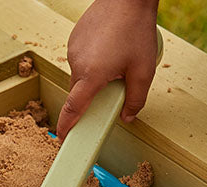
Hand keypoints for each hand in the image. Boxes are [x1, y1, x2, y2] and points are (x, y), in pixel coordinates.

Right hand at [56, 0, 158, 138]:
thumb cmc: (136, 30)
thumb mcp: (144, 72)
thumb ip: (136, 100)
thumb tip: (127, 116)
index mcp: (91, 75)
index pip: (74, 108)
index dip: (67, 126)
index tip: (62, 137)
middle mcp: (77, 63)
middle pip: (79, 93)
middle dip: (93, 97)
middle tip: (115, 87)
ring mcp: (73, 49)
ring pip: (80, 76)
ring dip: (94, 78)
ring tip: (116, 61)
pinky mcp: (74, 39)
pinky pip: (80, 60)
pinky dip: (92, 62)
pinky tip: (110, 49)